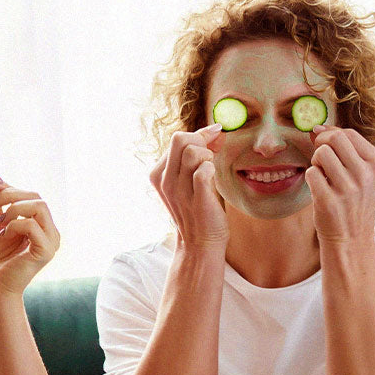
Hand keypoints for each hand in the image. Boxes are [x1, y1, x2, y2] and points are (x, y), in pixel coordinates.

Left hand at [0, 177, 59, 295]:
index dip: (12, 187)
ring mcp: (51, 241)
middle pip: (37, 198)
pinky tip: (4, 235)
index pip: (32, 197)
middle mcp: (51, 231)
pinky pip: (32, 226)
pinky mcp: (46, 251)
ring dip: (14, 209)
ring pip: (39, 207)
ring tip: (0, 223)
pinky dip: (15, 225)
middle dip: (11, 195)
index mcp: (42, 225)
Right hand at [149, 124, 227, 253]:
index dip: (200, 134)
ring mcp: (179, 190)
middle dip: (202, 140)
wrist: (200, 243)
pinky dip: (211, 170)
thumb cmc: (199, 208)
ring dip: (208, 156)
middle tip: (212, 154)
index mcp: (159, 173)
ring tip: (211, 171)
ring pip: (192, 152)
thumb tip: (216, 131)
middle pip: (180, 139)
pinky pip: (203, 171)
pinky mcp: (196, 199)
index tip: (215, 137)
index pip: (177, 138)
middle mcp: (165, 180)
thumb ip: (198, 155)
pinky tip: (213, 180)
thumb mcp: (190, 179)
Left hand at [306, 125, 374, 247]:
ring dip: (316, 162)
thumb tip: (316, 128)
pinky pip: (311, 173)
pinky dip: (310, 178)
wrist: (351, 239)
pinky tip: (319, 189)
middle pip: (334, 139)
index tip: (323, 143)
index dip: (330, 134)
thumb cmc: (353, 201)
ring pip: (321, 154)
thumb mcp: (362, 174)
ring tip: (323, 176)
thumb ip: (343, 149)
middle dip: (321, 145)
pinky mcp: (329, 201)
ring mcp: (349, 189)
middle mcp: (366, 175)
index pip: (348, 133)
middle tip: (321, 160)